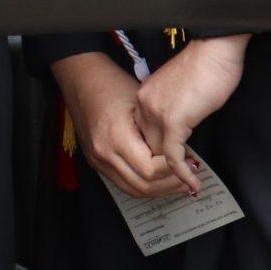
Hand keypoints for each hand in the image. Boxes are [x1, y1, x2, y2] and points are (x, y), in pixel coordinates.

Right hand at [51, 53, 188, 200]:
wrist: (81, 79)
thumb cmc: (112, 84)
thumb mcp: (141, 103)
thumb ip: (158, 131)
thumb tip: (181, 152)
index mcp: (116, 137)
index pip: (150, 170)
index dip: (172, 169)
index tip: (189, 161)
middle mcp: (104, 154)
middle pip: (143, 186)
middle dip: (170, 184)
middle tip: (189, 178)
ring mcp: (97, 161)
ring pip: (134, 190)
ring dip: (158, 190)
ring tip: (178, 183)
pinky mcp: (96, 162)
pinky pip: (123, 183)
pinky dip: (143, 184)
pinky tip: (158, 179)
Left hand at [132, 35, 246, 195]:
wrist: (214, 49)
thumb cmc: (205, 65)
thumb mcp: (180, 91)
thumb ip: (173, 109)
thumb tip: (180, 130)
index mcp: (144, 96)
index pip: (143, 135)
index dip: (157, 153)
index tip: (171, 167)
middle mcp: (144, 105)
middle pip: (148, 148)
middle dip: (164, 167)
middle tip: (182, 182)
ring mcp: (156, 114)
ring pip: (158, 156)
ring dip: (175, 173)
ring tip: (191, 184)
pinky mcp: (173, 121)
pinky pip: (173, 157)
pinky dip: (183, 173)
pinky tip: (194, 182)